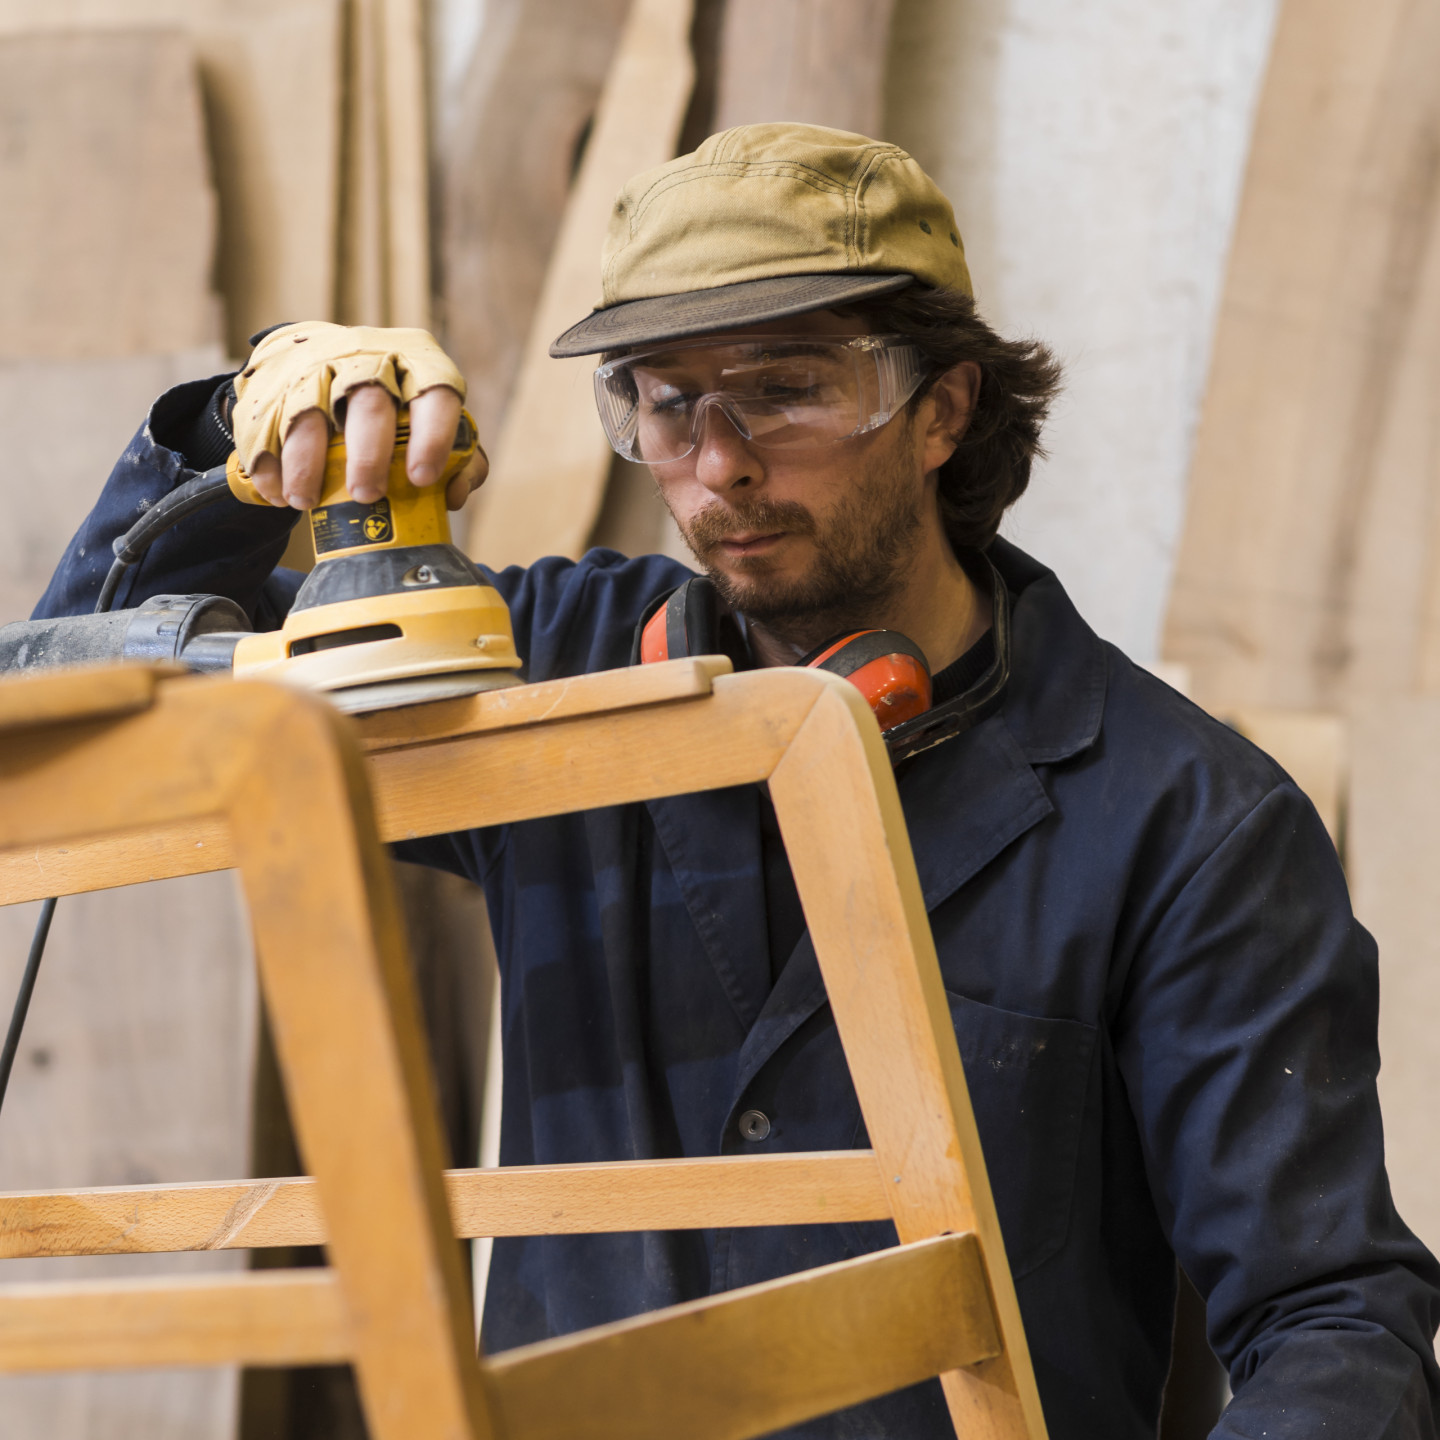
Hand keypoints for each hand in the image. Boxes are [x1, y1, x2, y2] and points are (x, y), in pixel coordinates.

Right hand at [248, 383, 487, 511]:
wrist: (317, 356)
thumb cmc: (390, 402)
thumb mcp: (427, 417)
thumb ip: (456, 457)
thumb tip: (452, 495)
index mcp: (417, 366)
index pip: (435, 395)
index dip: (431, 437)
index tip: (421, 479)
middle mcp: (367, 359)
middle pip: (369, 401)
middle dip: (367, 454)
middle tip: (366, 496)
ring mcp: (316, 369)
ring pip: (308, 410)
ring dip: (306, 462)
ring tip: (307, 501)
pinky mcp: (273, 385)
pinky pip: (265, 426)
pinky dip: (268, 464)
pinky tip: (279, 494)